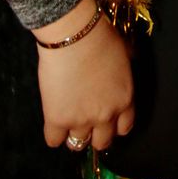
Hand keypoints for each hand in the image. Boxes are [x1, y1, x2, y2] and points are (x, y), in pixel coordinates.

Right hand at [34, 0, 133, 151]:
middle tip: (85, 122)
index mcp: (125, 99)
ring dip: (73, 135)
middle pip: (102, 142)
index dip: (114, 125)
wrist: (74, 33)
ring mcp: (82, 120)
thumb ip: (123, 73)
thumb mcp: (124, 55)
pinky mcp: (58, 119)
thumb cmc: (100, 36)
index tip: (106, 120)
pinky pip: (53, 140)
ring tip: (67, 122)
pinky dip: (53, 133)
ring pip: (78, 145)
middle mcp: (106, 115)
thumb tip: (122, 70)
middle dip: (94, 134)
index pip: (124, 127)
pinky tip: (52, 121)